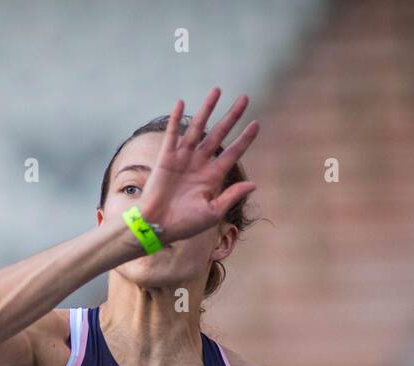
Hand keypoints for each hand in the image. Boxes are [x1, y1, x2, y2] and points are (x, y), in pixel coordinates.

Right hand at [139, 87, 259, 242]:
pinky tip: (181, 102)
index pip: (233, 153)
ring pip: (198, 128)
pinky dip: (176, 119)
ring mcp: (183, 158)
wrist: (157, 226)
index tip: (256, 124)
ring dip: (207, 109)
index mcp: (212, 177)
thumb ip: (231, 196)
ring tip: (217, 91)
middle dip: (232, 116)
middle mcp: (200, 163)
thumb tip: (254, 184)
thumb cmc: (184, 224)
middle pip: (219, 134)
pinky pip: (172, 134)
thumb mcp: (212, 212)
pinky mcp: (166, 157)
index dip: (245, 139)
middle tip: (244, 98)